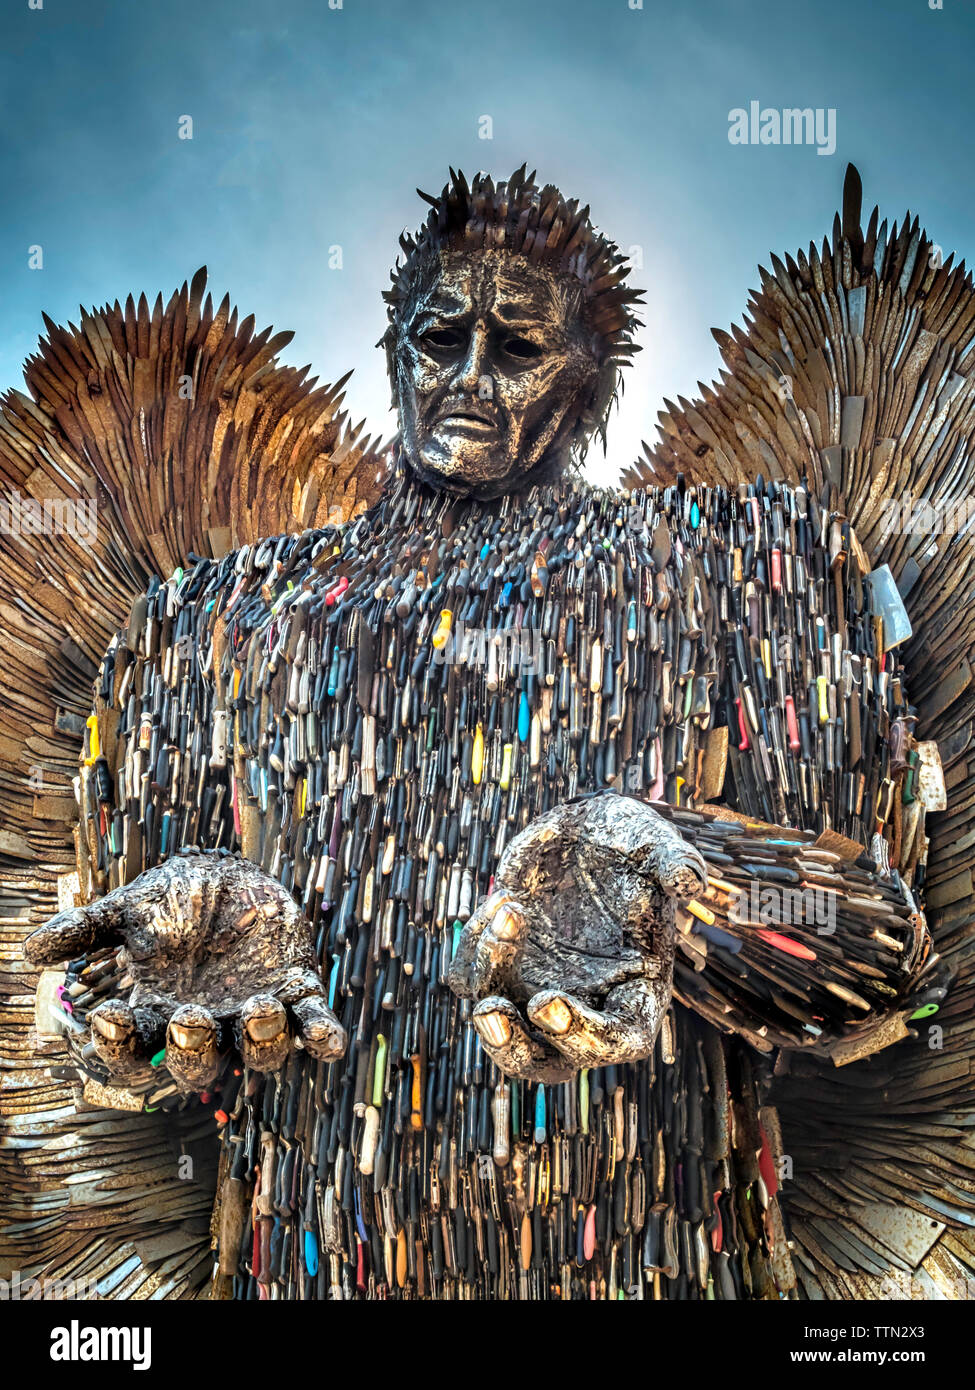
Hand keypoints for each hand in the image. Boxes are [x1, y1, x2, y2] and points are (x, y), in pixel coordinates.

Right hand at [25, 850, 345, 1091]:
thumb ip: (88, 928)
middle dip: (193, 1047)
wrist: (229, 874)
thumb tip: (32, 950)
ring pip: (259, 1054)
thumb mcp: (129, 910)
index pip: (131, 1051)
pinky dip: (321, 1036)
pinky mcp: (296, 992)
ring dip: (263, 1040)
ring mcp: (253, 1016)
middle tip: (188, 1016)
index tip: (111, 1014)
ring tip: (259, 1007)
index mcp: (156, 1017)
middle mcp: (207, 1028)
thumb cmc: (172, 901)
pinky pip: (312, 1027)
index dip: (119, 1042)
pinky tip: (328, 1040)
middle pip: (197, 1066)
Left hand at [447, 793, 706, 1082]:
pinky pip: (470, 978)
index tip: (547, 1004)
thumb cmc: (629, 843)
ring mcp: (537, 986)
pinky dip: (474, 948)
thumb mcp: (655, 845)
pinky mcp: (503, 964)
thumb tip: (689, 879)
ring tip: (509, 908)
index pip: (618, 1041)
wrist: (585, 829)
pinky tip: (503, 899)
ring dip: (490, 974)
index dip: (584, 1036)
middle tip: (491, 1015)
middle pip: (545, 1062)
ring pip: (498, 1023)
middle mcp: (584, 1001)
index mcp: (635, 990)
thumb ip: (675, 862)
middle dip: (513, 1050)